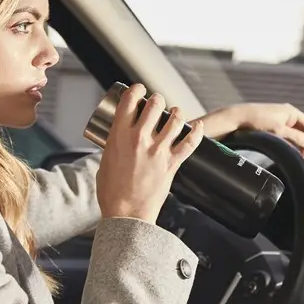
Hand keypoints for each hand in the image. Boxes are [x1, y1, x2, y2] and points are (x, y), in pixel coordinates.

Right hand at [96, 84, 203, 223]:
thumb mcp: (104, 161)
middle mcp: (139, 138)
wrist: (126, 214)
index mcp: (119, 135)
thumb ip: (114, 146)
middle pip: (155, 105)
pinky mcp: (172, 163)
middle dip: (157, 100)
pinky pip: (189, 142)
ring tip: (176, 113)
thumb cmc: (111, 192)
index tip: (139, 90)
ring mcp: (158, 150)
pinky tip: (198, 126)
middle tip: (158, 103)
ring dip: (176, 113)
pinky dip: (197, 132)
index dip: (137, 90)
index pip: (130, 100)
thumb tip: (120, 139)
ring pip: (174, 120)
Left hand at [196, 102, 303, 159]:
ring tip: (296, 156)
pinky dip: (288, 143)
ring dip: (297, 144)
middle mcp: (287, 115)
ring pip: (294, 134)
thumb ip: (297, 138)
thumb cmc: (258, 121)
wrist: (237, 119)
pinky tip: (287, 151)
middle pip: (303, 130)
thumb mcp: (280, 131)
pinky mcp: (271, 126)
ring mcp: (279, 120)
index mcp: (291, 112)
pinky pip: (285, 135)